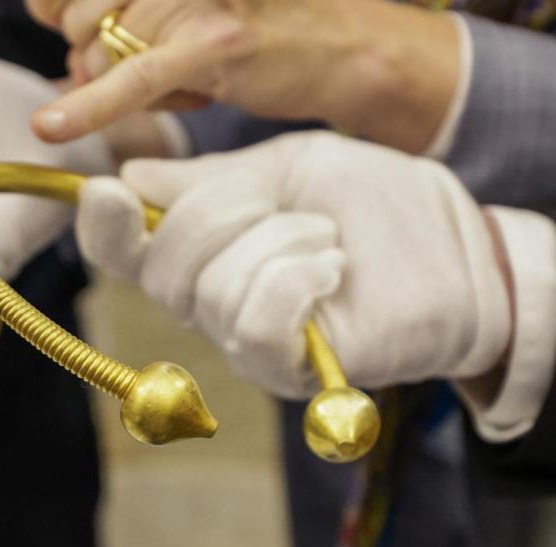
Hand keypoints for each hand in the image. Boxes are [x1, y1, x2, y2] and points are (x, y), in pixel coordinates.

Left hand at [27, 0, 459, 153]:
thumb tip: (47, 30)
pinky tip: (53, 126)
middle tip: (155, 63)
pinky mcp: (210, 42)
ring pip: (102, 59)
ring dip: (125, 87)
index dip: (56, 10)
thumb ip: (115, 17)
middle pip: (80, 25)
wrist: (339, 49)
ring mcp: (190, 0)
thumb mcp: (178, 16)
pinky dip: (90, 108)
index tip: (56, 20)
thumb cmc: (254, 33)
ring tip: (186, 78)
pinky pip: (132, 79)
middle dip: (96, 57)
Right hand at [75, 131, 510, 397]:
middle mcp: (208, 301)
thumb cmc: (370, 202)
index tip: (106, 191)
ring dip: (281, 242)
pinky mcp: (288, 370)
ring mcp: (245, 340)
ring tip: (329, 238)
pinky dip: (293, 283)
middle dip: (219, 214)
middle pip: (161, 268)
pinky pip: (255, 328)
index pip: (123, 253)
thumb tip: (129, 177)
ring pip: (215, 292)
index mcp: (199, 251)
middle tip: (285, 202)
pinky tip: (331, 270)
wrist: (452, 245)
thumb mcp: (282, 167)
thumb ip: (206, 179)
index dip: (103, 228)